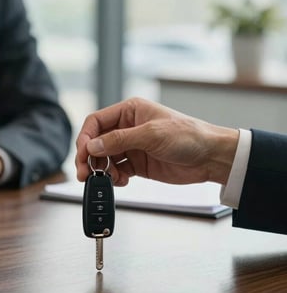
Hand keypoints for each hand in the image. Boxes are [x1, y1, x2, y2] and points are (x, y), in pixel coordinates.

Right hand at [76, 97, 238, 185]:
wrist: (210, 158)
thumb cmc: (188, 136)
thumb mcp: (151, 134)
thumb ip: (119, 140)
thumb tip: (92, 146)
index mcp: (130, 111)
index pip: (97, 122)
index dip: (86, 138)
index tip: (82, 154)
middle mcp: (128, 128)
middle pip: (98, 142)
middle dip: (89, 157)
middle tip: (85, 173)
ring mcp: (133, 147)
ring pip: (105, 158)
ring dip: (101, 170)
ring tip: (107, 179)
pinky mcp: (138, 164)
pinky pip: (118, 171)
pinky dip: (115, 178)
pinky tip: (121, 181)